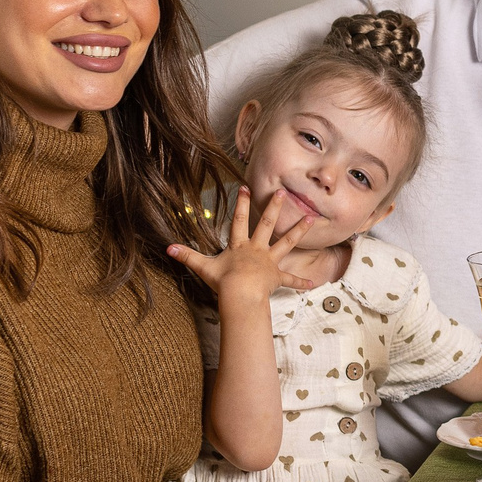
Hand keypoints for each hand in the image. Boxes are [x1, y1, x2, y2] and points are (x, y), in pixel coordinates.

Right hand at [167, 188, 311, 301]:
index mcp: (240, 246)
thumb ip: (187, 256)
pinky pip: (290, 280)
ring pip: (287, 242)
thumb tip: (168, 247)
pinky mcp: (276, 277)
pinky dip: (300, 283)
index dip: (241, 204)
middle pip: (267, 224)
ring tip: (313, 219)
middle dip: (275, 207)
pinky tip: (312, 284)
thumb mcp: (203, 267)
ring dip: (299, 231)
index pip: (239, 220)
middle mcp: (257, 250)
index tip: (245, 187)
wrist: (241, 295)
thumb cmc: (223, 281)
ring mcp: (269, 262)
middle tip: (283, 192)